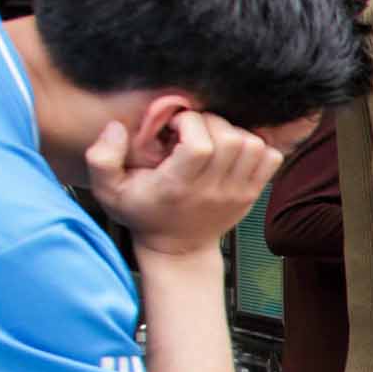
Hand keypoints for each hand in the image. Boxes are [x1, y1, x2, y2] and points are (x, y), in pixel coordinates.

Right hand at [88, 113, 282, 258]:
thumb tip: (117, 127)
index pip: (200, 144)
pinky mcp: (252, 193)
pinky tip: (232, 150)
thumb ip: (101, 158)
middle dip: (210, 122)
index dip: (189, 123)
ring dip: (234, 132)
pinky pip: (271, 158)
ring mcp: (237, 193)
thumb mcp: (108, 191)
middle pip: (230, 138)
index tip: (174, 126)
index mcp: (178, 185)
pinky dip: (256, 147)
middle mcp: (212, 189)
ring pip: (252, 145)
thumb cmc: (142, 212)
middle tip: (194, 129)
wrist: (178, 249)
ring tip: (212, 138)